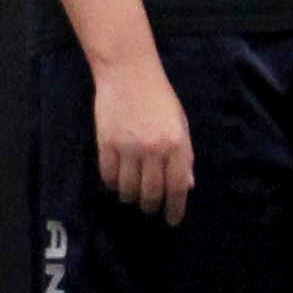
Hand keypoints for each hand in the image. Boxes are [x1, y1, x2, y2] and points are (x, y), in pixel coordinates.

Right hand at [89, 50, 195, 224]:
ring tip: (133, 196)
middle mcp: (153, 149)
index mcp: (176, 144)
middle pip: (151, 192)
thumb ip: (184, 155)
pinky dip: (113, 184)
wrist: (128, 73)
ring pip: (128, 189)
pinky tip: (117, 183)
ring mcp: (128, 147)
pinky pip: (109, 176)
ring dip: (131, 197)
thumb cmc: (159, 97)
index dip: (175, 208)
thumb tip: (186, 185)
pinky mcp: (106, 143)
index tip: (171, 220)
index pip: (177, 187)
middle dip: (151, 206)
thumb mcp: (180, 124)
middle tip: (150, 208)